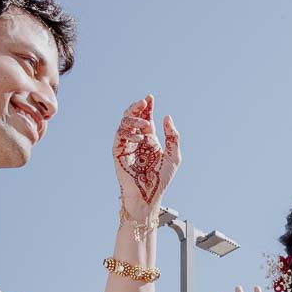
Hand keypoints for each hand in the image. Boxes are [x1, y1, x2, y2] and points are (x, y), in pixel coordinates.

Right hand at [113, 96, 181, 217]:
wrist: (149, 194)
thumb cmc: (161, 178)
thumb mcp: (173, 156)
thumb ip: (172, 137)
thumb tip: (167, 117)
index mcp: (150, 139)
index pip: (146, 118)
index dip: (147, 107)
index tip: (150, 98)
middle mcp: (137, 140)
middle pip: (133, 117)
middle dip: (137, 108)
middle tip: (144, 103)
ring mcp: (127, 145)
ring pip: (124, 123)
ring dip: (134, 120)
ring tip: (145, 125)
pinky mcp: (118, 152)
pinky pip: (119, 136)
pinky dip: (128, 133)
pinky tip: (139, 138)